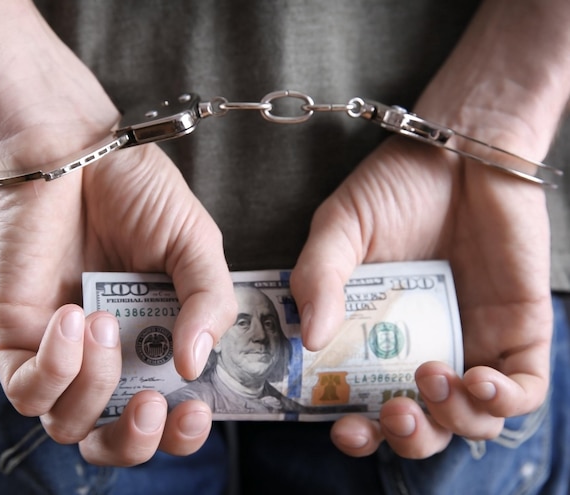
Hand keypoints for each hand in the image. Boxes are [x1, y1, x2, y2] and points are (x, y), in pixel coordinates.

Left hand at [0, 134, 236, 465]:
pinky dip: (55, 365)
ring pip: (66, 423)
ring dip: (94, 386)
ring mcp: (61, 349)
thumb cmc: (140, 192)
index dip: (182, 432)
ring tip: (107, 321)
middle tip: (155, 404)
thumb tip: (196, 365)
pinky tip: (75, 316)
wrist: (79, 149)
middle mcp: (109, 354)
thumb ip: (209, 301)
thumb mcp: (197, 245)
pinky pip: (25, 388)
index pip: (167, 410)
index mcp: (156, 340)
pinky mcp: (16, 334)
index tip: (196, 411)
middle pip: (110, 438)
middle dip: (135, 440)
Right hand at [291, 135, 551, 457]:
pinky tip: (478, 379)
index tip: (344, 427)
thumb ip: (318, 277)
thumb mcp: (339, 229)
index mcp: (376, 334)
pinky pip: (523, 389)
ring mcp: (473, 340)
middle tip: (392, 412)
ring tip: (432, 379)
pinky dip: (504, 401)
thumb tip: (309, 339)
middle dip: (408, 436)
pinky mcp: (519, 328)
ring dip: (452, 421)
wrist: (460, 147)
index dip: (356, 428)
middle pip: (423, 425)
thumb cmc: (395, 187)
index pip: (365, 401)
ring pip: (472, 420)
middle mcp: (424, 345)